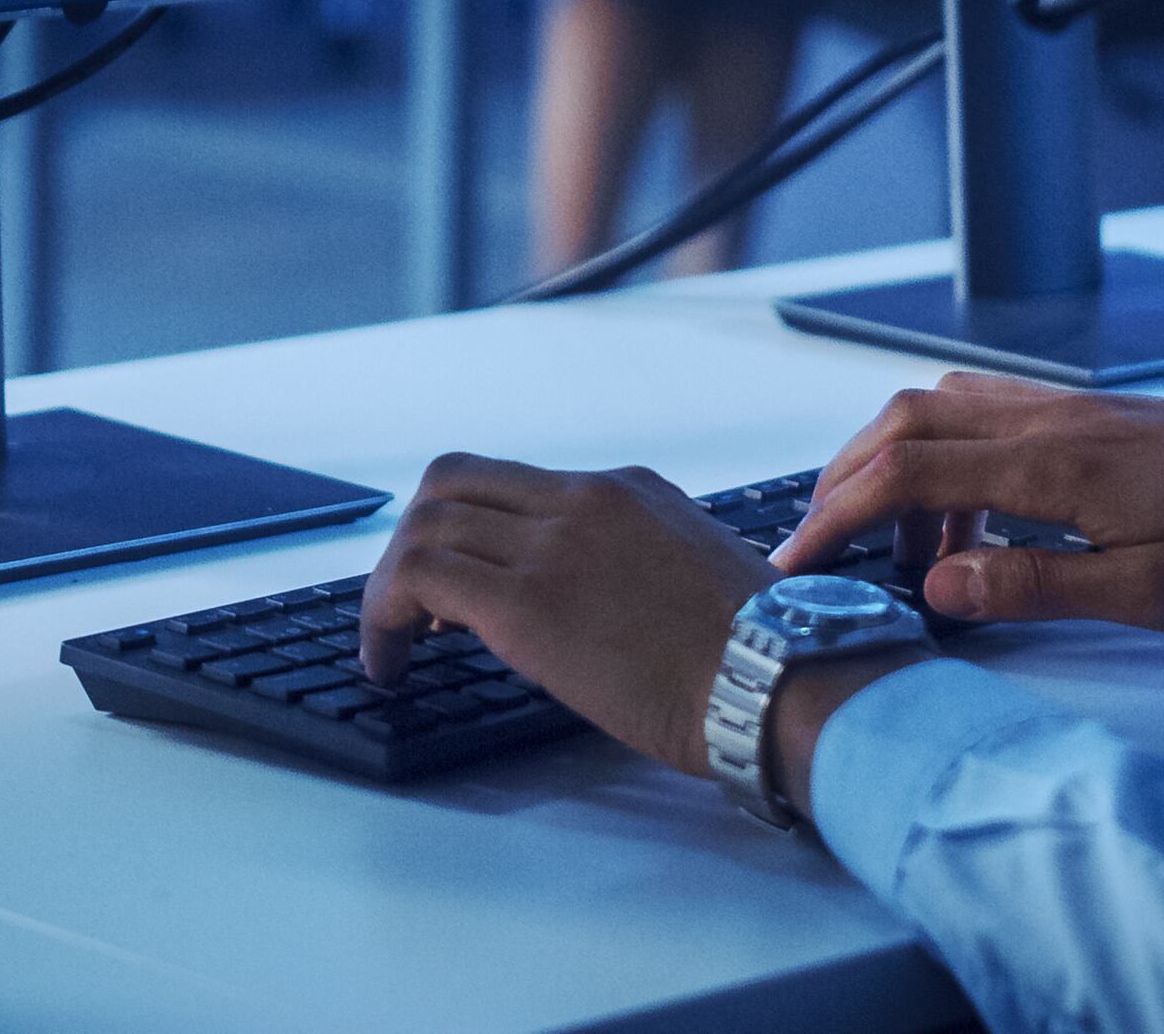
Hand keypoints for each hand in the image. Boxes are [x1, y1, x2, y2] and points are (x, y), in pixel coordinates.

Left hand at [354, 454, 784, 768]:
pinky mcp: (525, 601)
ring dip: (389, 586)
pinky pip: (416, 579)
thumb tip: (600, 605)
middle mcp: (582, 500)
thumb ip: (639, 569)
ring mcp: (551, 544)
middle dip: (414, 540)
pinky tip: (390, 665)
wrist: (781, 682)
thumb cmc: (763, 657)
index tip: (453, 587)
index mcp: (627, 492)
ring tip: (391, 645)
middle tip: (410, 607)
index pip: (512, 482)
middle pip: (450, 482)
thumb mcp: (698, 578)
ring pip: (423, 524)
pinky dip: (383, 617)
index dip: (466, 527)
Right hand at [771, 374, 1163, 634]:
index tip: (795, 564)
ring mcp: (1073, 410)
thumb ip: (1036, 586)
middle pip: (904, 424)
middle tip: (821, 552)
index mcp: (1055, 464)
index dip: (834, 516)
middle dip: (843, 484)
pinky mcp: (1098, 417)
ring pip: (942, 413)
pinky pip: (990, 419)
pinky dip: (950, 462)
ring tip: (905, 559)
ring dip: (897, 472)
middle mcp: (1051, 420)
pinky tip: (976, 525)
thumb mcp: (1151, 595)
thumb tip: (938, 588)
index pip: (905, 473)